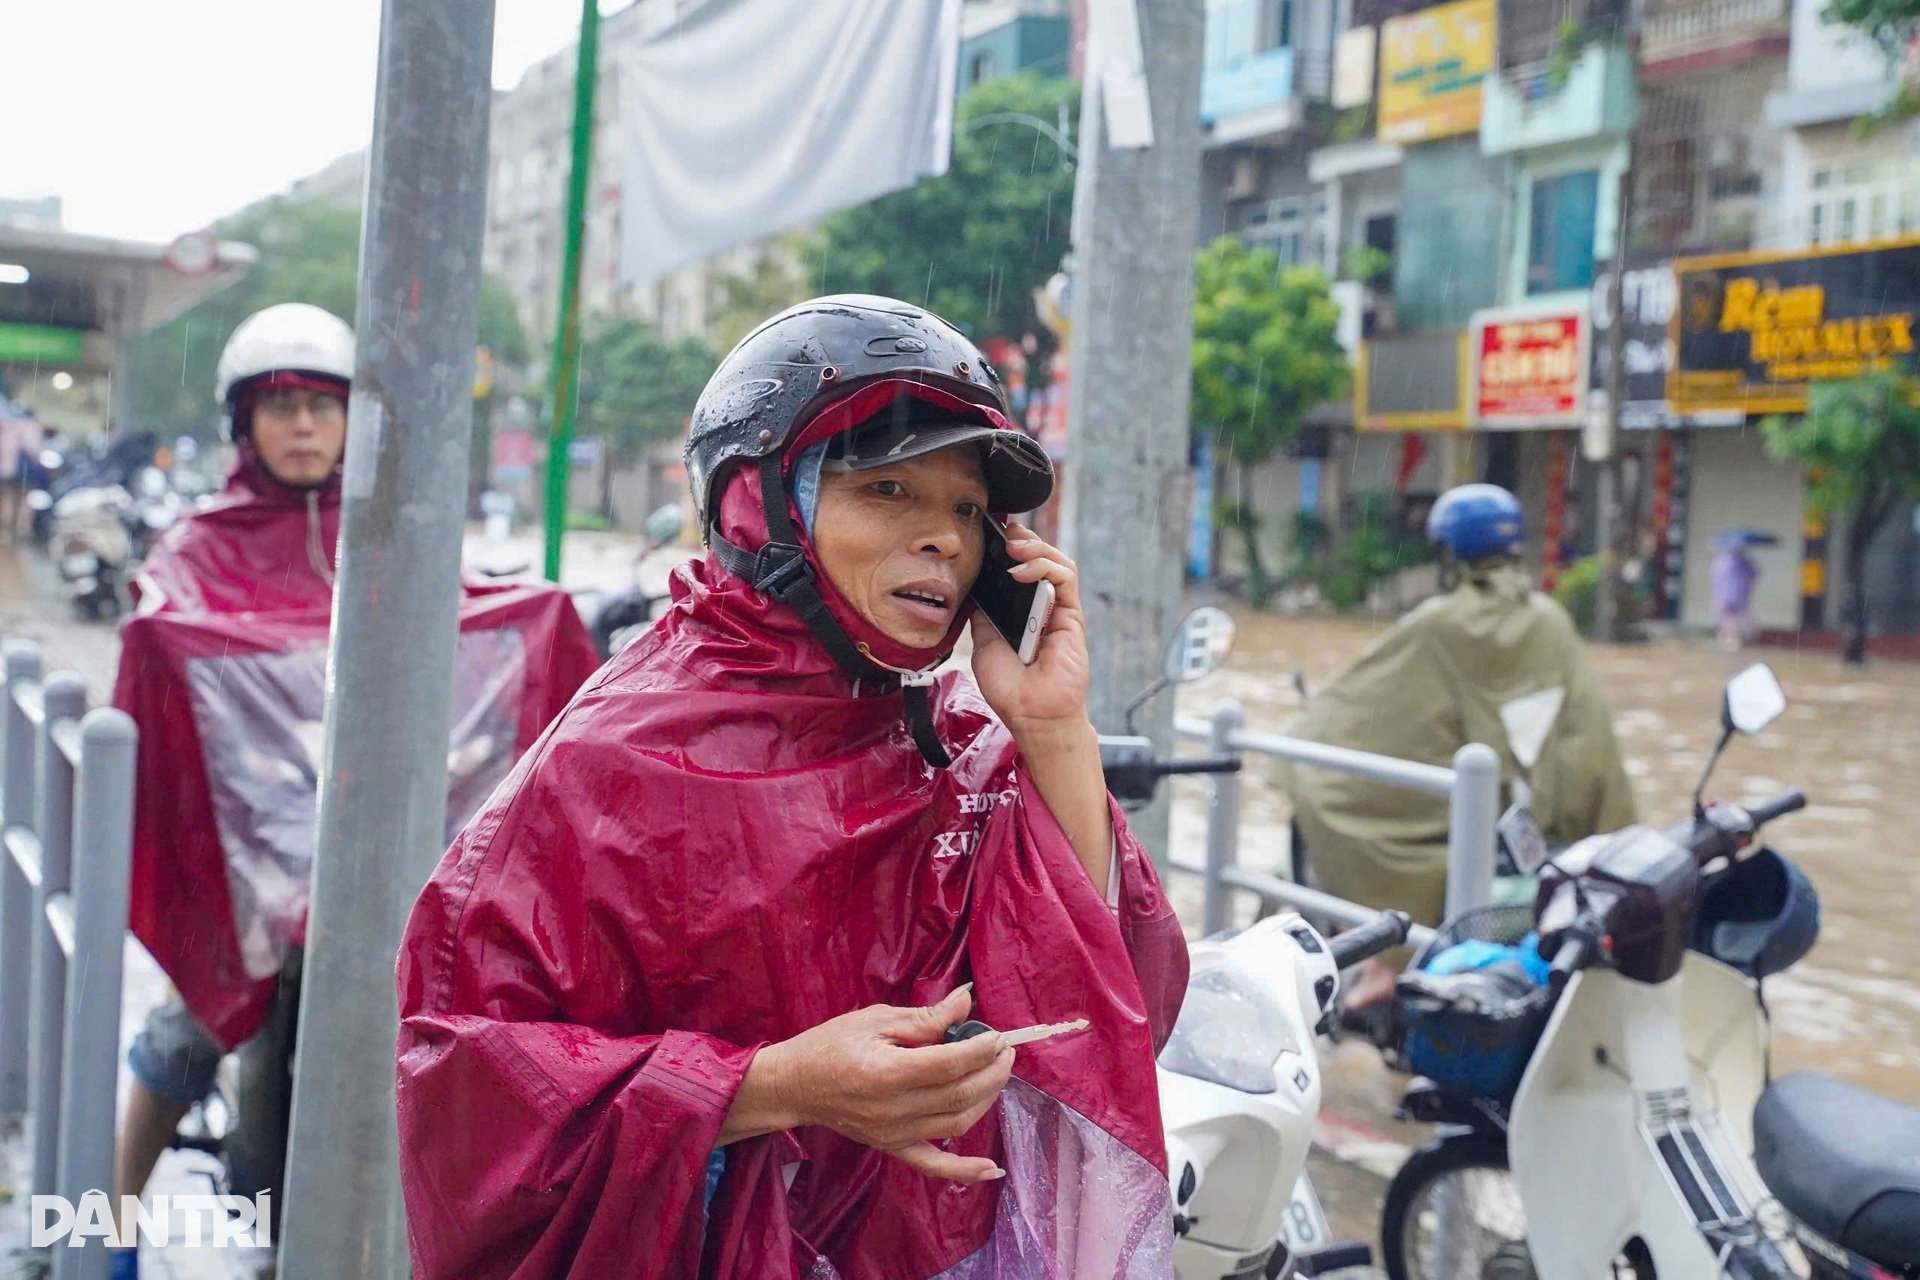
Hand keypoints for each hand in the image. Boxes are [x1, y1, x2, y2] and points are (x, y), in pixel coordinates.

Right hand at [757, 986, 1014, 1182]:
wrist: (795, 1085)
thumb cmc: (831, 1044)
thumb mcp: (876, 1020)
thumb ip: (925, 1017)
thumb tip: (966, 1002)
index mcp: (887, 1073)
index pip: (949, 1064)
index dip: (980, 1050)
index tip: (996, 1035)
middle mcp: (893, 1109)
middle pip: (959, 1094)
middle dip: (992, 1071)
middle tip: (1005, 1050)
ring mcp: (894, 1134)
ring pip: (956, 1123)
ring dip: (986, 1099)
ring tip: (997, 1073)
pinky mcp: (892, 1147)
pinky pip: (933, 1165)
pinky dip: (964, 1170)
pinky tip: (992, 1169)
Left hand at [969, 524, 1091, 738]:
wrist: (1031, 715)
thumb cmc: (1011, 688)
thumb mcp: (984, 644)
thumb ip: (985, 615)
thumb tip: (976, 586)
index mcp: (1023, 613)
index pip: (1021, 570)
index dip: (1011, 549)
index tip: (991, 534)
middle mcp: (1044, 608)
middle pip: (1041, 560)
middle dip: (1023, 539)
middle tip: (1004, 533)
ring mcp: (1060, 610)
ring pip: (1057, 563)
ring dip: (1035, 547)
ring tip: (1013, 547)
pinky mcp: (1073, 616)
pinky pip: (1066, 579)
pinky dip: (1045, 566)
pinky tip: (1023, 571)